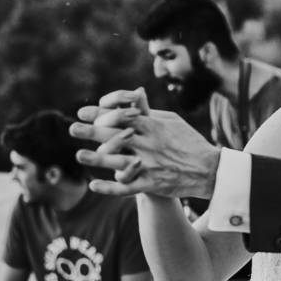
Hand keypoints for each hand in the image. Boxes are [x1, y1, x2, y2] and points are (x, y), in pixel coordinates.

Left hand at [70, 89, 221, 198]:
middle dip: (91, 132)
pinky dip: (110, 188)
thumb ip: (150, 111)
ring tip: (78, 156)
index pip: (122, 116)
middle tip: (72, 128)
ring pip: (118, 162)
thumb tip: (135, 93)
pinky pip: (127, 188)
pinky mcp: (152, 184)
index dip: (100, 113)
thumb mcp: (172, 121)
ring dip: (96, 160)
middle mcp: (149, 145)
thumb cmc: (189, 141)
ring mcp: (150, 165)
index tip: (83, 112)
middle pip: (115, 136)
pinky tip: (93, 186)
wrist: (208, 169)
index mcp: (153, 127)